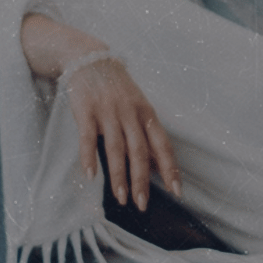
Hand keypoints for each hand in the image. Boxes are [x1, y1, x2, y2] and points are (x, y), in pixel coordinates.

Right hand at [62, 53, 180, 212]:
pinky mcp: (85, 110)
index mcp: (147, 114)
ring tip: (122, 199)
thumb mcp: (139, 108)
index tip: (176, 191)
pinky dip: (89, 157)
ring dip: (119, 176)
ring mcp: (107, 111)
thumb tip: (159, 169)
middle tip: (142, 204)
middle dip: (142, 181)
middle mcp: (130, 113)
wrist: (88, 57)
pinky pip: (87, 137)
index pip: (162, 145)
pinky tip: (91, 176)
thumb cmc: (118, 90)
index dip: (170, 169)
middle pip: (139, 152)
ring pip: (116, 149)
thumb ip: (147, 137)